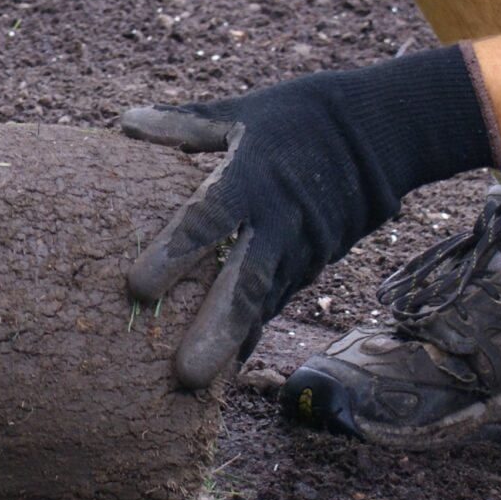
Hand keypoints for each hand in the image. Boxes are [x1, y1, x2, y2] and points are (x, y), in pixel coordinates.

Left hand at [118, 45, 499, 388]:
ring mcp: (299, 251)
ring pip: (262, 304)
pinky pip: (275, 305)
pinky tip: (226, 368)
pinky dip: (252, 335)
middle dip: (215, 328)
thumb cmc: (294, 119)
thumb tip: (124, 124)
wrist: (376, 134)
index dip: (175, 251)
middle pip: (244, 280)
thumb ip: (181, 125)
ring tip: (197, 385)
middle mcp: (278, 222)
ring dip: (232, 343)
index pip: (209, 218)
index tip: (137, 287)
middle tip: (184, 373)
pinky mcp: (310, 266)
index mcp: (252, 179)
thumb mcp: (240, 113)